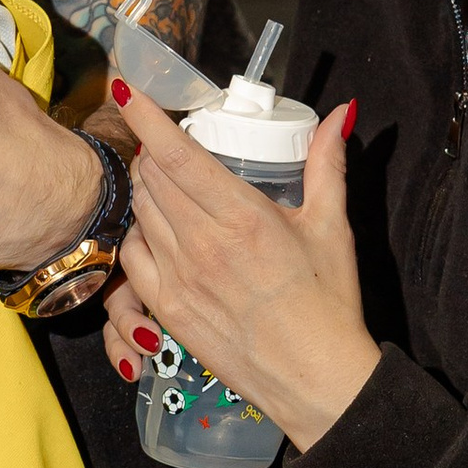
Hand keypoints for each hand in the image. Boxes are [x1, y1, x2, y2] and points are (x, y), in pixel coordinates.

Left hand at [99, 80, 377, 447]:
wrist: (314, 378)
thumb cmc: (327, 303)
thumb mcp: (333, 226)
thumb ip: (327, 164)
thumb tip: (339, 115)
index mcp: (243, 217)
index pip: (178, 154)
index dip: (146, 116)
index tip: (128, 89)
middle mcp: (203, 244)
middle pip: (152, 176)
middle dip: (152, 150)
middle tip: (167, 143)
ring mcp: (179, 278)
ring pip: (140, 211)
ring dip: (146, 187)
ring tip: (165, 182)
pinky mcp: (167, 309)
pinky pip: (132, 255)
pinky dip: (138, 232)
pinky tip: (157, 229)